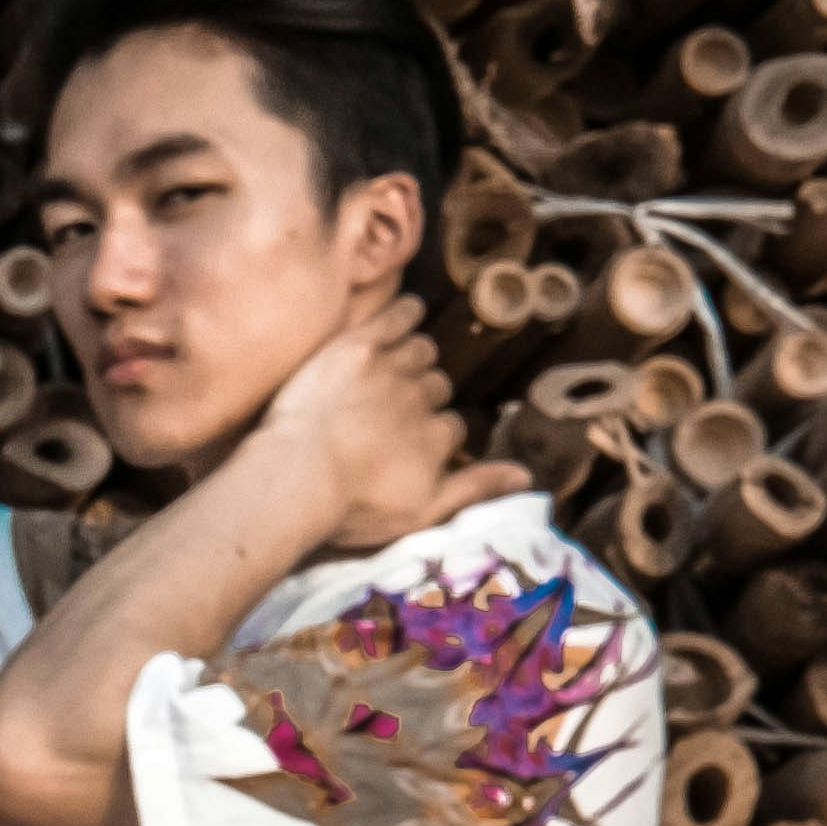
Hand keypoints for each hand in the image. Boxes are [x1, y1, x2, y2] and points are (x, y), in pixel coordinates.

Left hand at [249, 294, 530, 552]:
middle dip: (422, 397)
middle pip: (436, 387)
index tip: (411, 446)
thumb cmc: (352, 508)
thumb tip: (528, 477)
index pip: (451, 427)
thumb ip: (474, 490)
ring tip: (394, 368)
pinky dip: (405, 312)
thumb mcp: (422, 513)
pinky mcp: (359, 347)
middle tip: (391, 411)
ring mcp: (392, 369)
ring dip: (414, 357)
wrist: (298, 476)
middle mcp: (422, 399)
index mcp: (438, 437)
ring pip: (421, 351)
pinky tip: (405, 312)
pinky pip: (396, 317)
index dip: (433, 435)